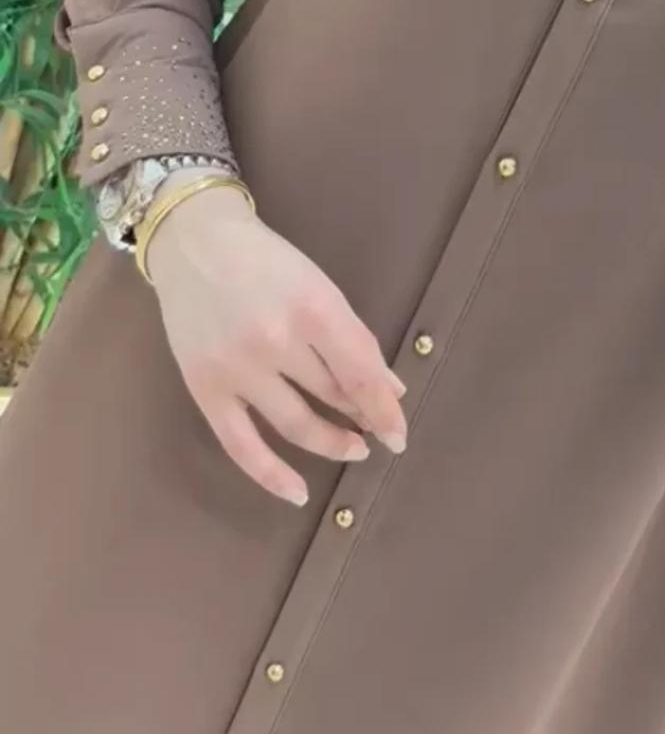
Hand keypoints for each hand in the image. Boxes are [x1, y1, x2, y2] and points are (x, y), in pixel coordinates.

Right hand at [147, 174, 407, 506]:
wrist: (195, 242)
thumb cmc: (266, 261)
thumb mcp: (319, 285)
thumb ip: (353, 338)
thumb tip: (389, 389)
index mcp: (313, 306)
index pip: (360, 372)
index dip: (384, 409)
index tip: (399, 434)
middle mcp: (275, 340)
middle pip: (331, 395)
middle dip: (362, 420)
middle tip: (379, 436)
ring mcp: (237, 367)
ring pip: (294, 424)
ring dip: (329, 443)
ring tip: (353, 449)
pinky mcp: (204, 388)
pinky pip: (241, 445)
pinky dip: (271, 474)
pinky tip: (298, 491)